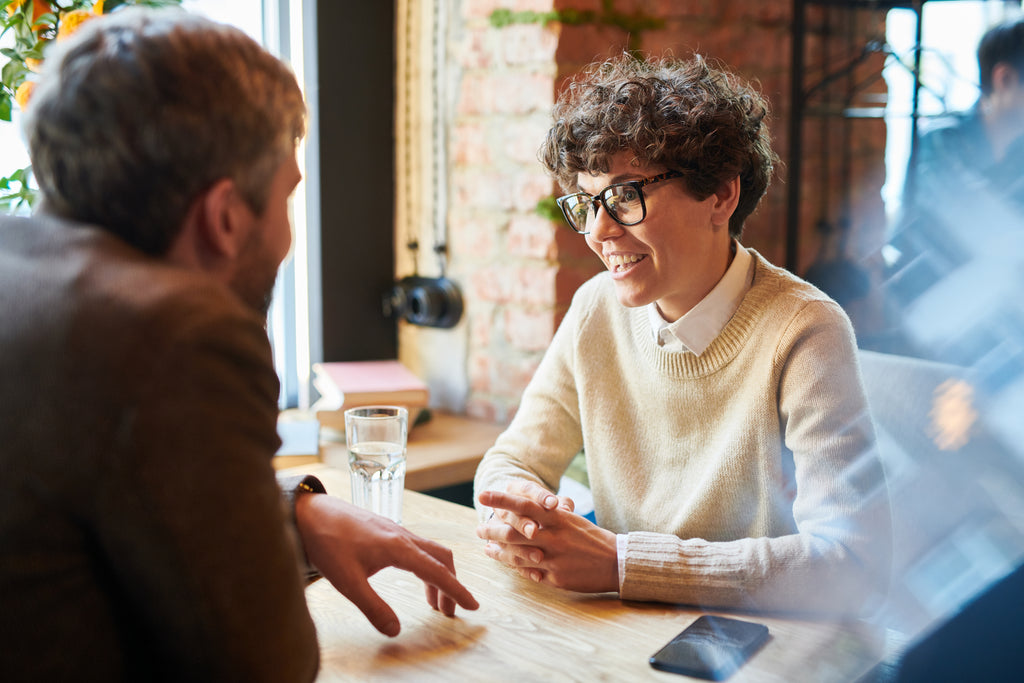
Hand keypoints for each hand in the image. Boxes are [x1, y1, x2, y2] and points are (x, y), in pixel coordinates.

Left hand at [295, 493, 478, 636]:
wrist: (310, 512)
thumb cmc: (327, 543)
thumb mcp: (347, 582)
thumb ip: (373, 607)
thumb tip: (395, 631)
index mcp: (399, 548)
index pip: (438, 572)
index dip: (457, 591)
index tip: (473, 606)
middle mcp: (403, 536)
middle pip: (442, 558)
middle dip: (451, 585)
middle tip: (450, 612)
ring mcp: (396, 530)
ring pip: (430, 552)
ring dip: (438, 576)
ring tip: (433, 603)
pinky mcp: (387, 529)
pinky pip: (418, 547)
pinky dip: (425, 566)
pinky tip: (413, 578)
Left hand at [476, 481, 617, 593]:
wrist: (616, 563)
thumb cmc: (593, 538)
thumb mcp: (573, 521)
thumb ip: (552, 515)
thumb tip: (534, 506)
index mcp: (558, 519)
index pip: (525, 505)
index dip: (502, 500)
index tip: (483, 495)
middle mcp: (553, 537)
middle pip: (513, 532)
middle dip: (492, 531)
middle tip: (478, 530)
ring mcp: (553, 559)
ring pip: (517, 555)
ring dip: (498, 552)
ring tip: (487, 549)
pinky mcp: (555, 578)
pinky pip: (528, 572)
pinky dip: (515, 567)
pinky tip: (506, 564)